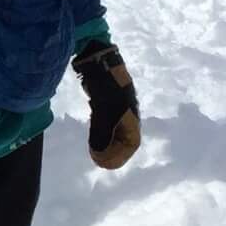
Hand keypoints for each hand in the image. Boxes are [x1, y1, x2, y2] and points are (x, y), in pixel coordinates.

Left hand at [72, 40, 139, 170]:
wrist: (101, 61)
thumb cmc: (107, 87)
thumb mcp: (105, 112)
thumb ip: (102, 132)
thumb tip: (98, 153)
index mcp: (131, 117)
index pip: (131, 143)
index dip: (120, 155)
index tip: (106, 164)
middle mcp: (127, 113)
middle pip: (123, 137)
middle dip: (113, 151)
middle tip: (99, 161)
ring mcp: (117, 105)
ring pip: (114, 128)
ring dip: (106, 140)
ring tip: (95, 151)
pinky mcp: (107, 98)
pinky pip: (106, 118)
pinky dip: (101, 128)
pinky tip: (93, 131)